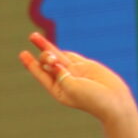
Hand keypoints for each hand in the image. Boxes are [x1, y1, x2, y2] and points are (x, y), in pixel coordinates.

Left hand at [18, 31, 137, 124]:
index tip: (22, 53)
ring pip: (57, 56)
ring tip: (33, 36)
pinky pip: (70, 56)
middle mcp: (64, 81)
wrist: (114, 101)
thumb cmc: (93, 99)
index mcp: (58, 90)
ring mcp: (74, 72)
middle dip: (45, 57)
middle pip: (47, 63)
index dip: (31, 64)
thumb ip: (62, 73)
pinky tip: (51, 48)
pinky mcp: (85, 66)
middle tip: (50, 57)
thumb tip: (54, 61)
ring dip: (45, 47)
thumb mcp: (73, 87)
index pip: (41, 74)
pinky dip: (62, 51)